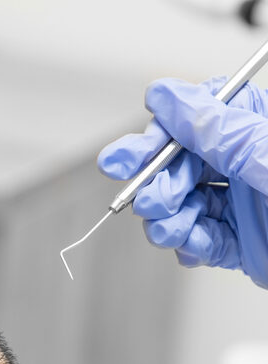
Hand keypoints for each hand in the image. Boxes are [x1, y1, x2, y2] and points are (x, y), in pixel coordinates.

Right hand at [98, 76, 267, 287]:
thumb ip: (221, 130)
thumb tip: (170, 98)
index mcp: (258, 128)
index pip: (191, 121)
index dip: (154, 139)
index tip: (127, 158)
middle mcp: (247, 163)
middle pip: (177, 165)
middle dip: (158, 185)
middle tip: (154, 200)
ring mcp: (242, 204)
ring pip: (180, 205)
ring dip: (169, 220)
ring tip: (179, 229)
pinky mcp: (240, 243)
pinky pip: (198, 241)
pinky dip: (188, 246)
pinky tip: (193, 247)